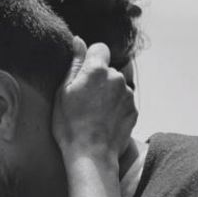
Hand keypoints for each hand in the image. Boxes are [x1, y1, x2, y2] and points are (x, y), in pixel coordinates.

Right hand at [53, 36, 137, 160]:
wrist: (91, 154)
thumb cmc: (70, 125)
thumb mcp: (63, 92)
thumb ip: (75, 64)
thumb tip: (79, 41)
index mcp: (97, 70)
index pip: (100, 48)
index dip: (91, 59)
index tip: (83, 75)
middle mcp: (116, 78)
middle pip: (108, 70)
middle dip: (99, 79)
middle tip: (85, 100)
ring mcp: (127, 95)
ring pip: (116, 86)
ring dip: (108, 94)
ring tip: (94, 114)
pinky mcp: (134, 110)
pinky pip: (123, 102)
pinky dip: (115, 108)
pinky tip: (104, 121)